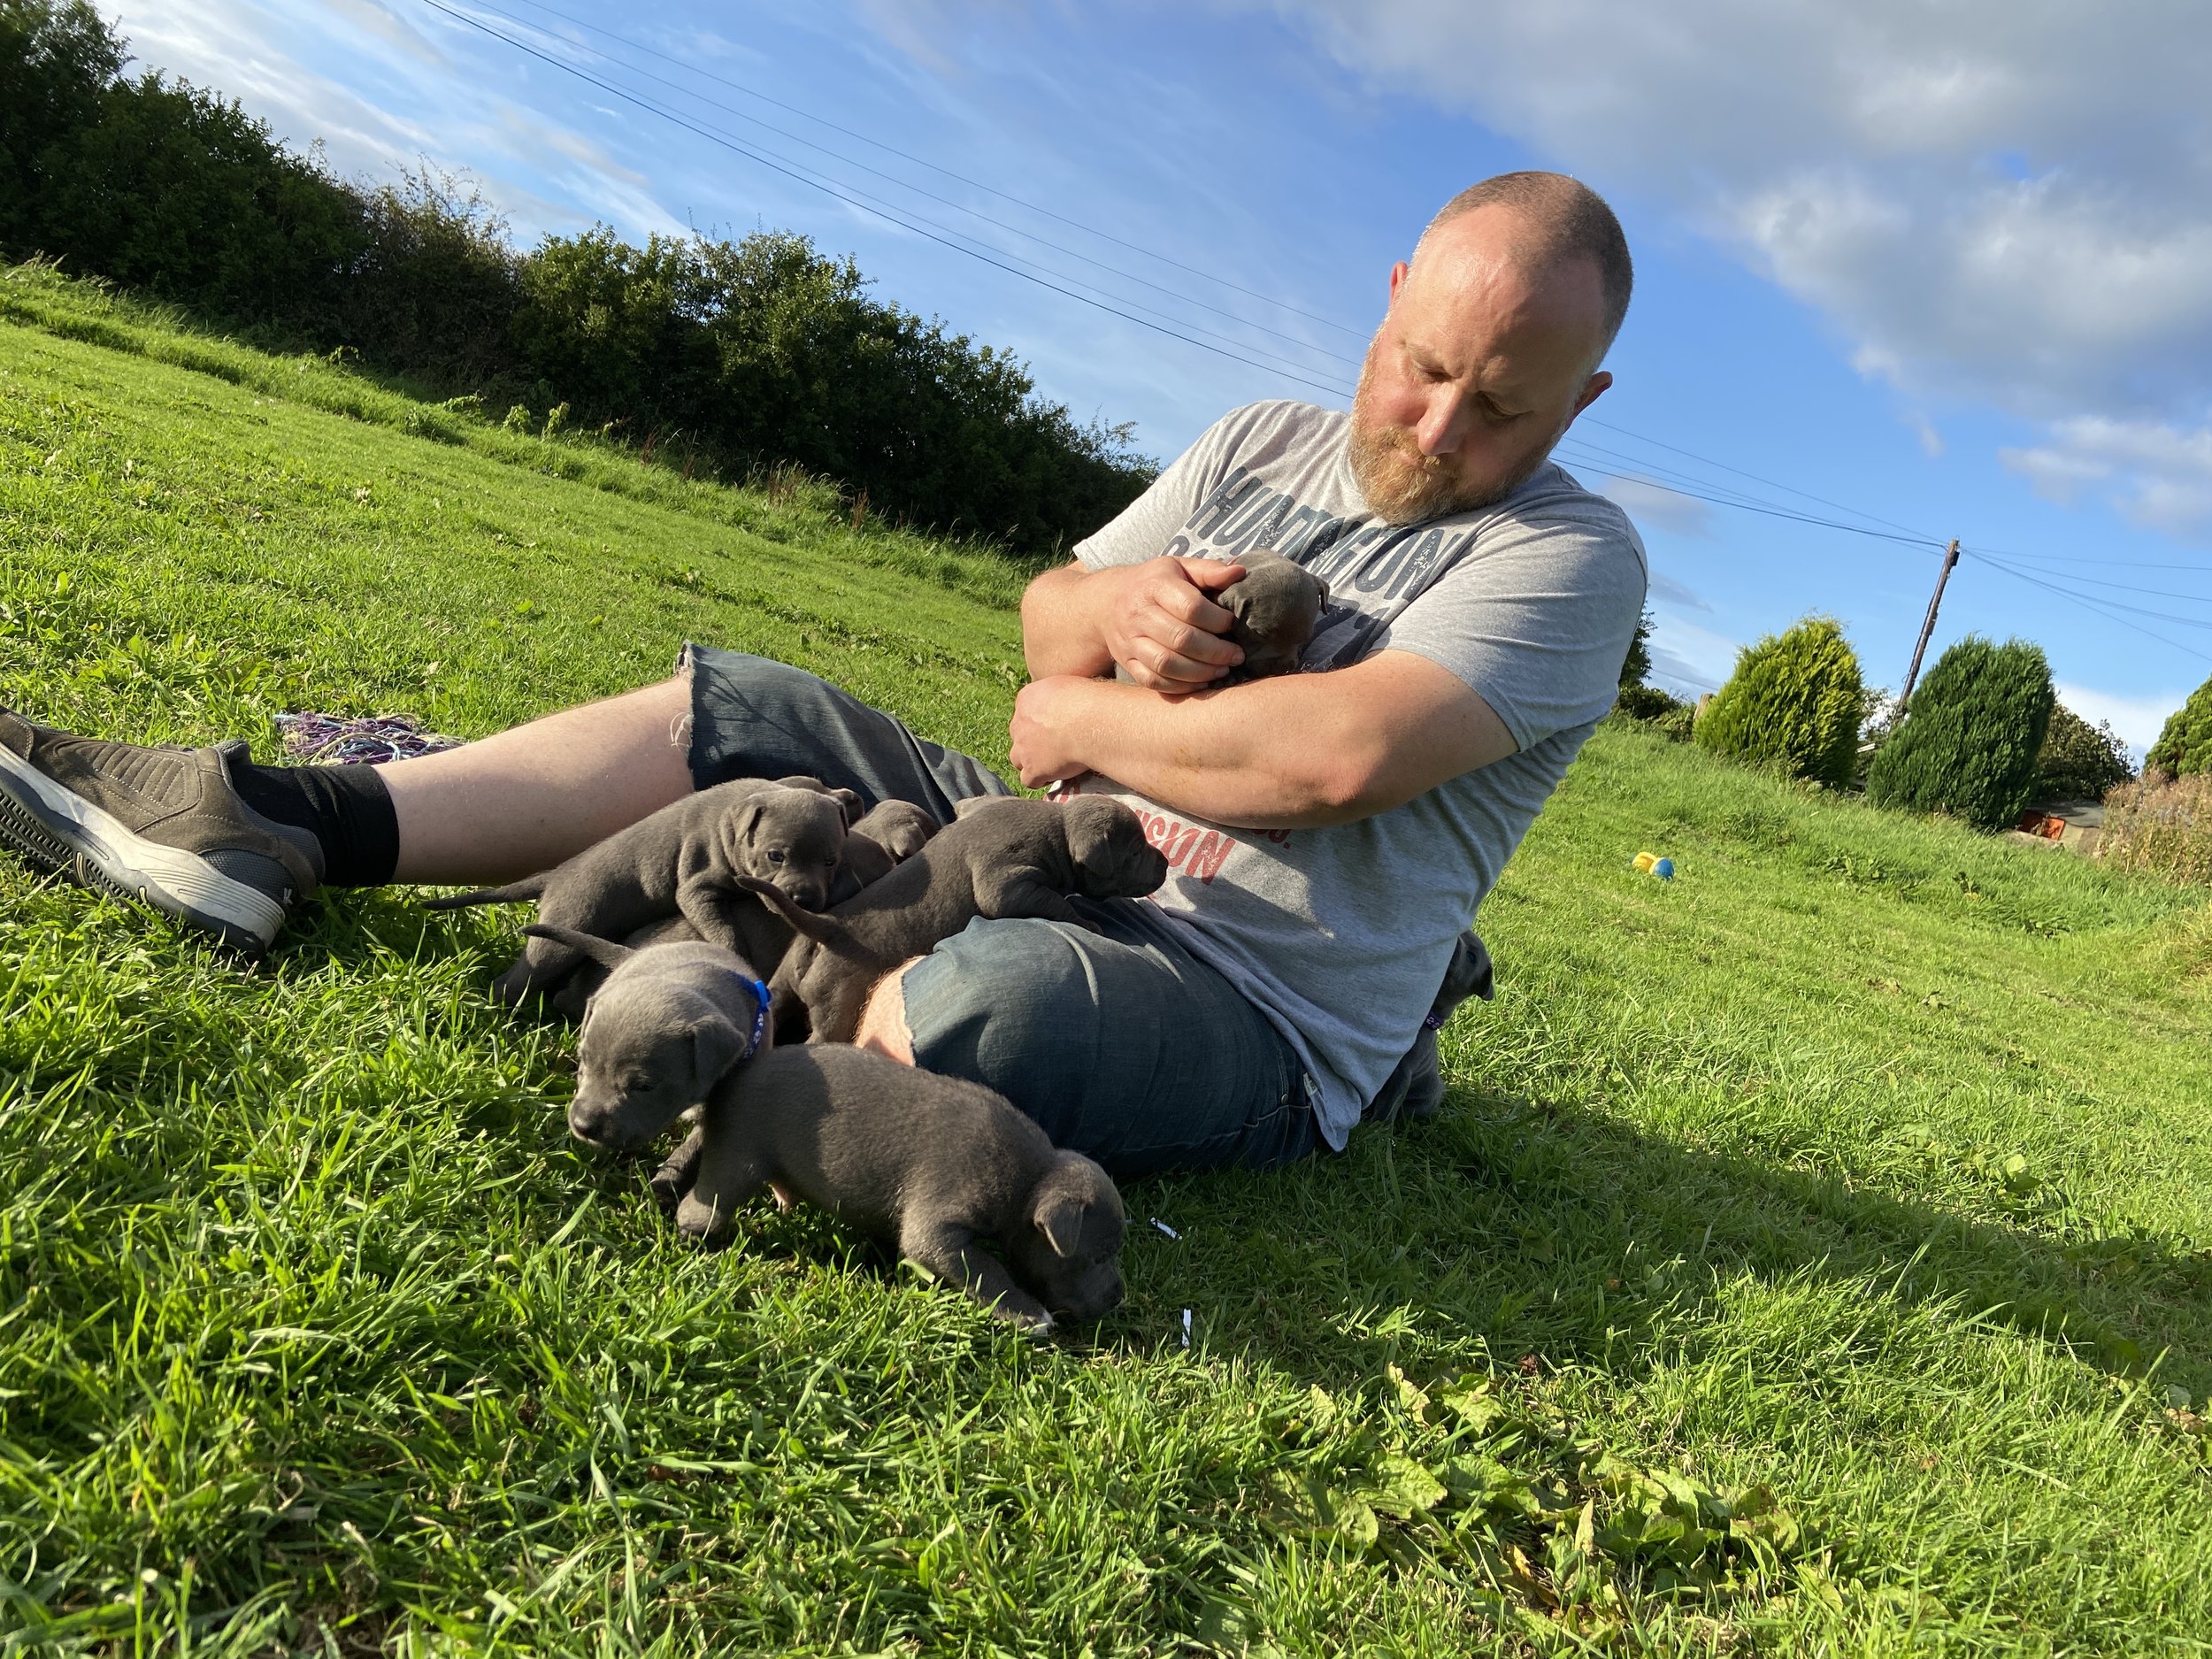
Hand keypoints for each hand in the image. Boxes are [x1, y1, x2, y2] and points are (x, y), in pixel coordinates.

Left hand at [1008, 675, 1098, 788]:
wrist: (1090, 722)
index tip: (1055, 726)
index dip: (1040, 722)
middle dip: (1033, 741)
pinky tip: (1054, 778)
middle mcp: (1019, 722)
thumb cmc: (1088, 700)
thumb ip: (1061, 694)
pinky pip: (1028, 780)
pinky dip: (1039, 780)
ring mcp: (1023, 747)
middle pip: (1019, 734)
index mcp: (1027, 697)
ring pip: (1017, 759)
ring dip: (1031, 762)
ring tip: (1052, 764)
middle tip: (1055, 744)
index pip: (1026, 712)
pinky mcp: (1033, 769)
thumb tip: (1070, 700)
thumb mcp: (1070, 684)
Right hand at [1099, 556, 1245, 688]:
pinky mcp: (1126, 662)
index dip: (1217, 620)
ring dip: (1200, 672)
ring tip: (1223, 669)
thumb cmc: (1154, 583)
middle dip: (1215, 651)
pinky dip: (1180, 686)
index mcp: (1155, 586)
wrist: (1108, 602)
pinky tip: (1201, 681)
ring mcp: (1130, 641)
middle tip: (1236, 654)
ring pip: (1166, 664)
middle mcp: (1138, 614)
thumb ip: (1210, 570)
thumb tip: (1239, 573)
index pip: (1190, 607)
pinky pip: (1153, 681)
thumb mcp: (1179, 567)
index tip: (1231, 624)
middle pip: (1181, 639)